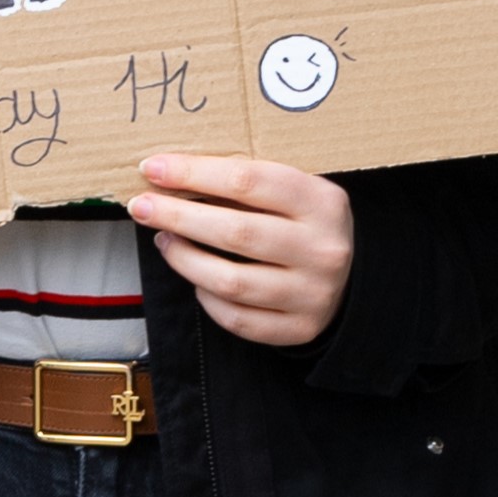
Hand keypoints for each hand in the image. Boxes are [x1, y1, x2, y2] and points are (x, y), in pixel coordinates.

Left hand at [131, 155, 353, 348]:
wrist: (356, 279)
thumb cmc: (308, 225)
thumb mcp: (296, 191)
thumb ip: (248, 183)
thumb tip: (173, 175)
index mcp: (322, 202)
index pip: (248, 181)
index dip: (194, 173)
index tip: (154, 167)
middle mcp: (322, 249)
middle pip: (236, 232)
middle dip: (178, 215)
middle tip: (142, 206)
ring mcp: (312, 293)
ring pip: (231, 282)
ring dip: (185, 259)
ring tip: (165, 240)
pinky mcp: (299, 328)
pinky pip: (237, 319)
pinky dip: (208, 299)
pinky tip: (196, 280)